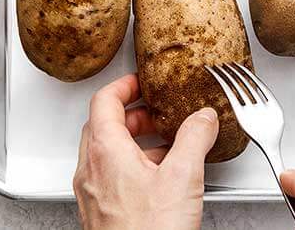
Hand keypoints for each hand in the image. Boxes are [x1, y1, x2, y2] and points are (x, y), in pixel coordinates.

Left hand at [73, 74, 218, 229]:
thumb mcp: (183, 176)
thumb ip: (194, 136)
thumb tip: (203, 117)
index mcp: (105, 151)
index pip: (103, 100)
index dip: (124, 84)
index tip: (141, 81)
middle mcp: (91, 170)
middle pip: (102, 125)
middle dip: (132, 113)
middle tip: (156, 111)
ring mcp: (93, 193)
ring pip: (107, 152)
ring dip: (134, 141)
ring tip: (165, 144)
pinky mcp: (101, 213)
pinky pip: (111, 176)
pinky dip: (132, 165)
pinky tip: (159, 179)